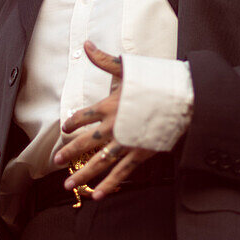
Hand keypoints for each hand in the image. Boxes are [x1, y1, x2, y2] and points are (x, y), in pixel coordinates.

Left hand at [54, 40, 156, 198]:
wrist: (182, 98)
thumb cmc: (155, 82)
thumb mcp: (128, 69)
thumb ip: (104, 61)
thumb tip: (86, 44)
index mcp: (108, 105)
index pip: (82, 116)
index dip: (71, 123)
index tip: (65, 129)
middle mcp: (113, 126)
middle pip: (85, 143)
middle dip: (69, 153)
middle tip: (56, 161)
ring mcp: (126, 142)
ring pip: (99, 162)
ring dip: (83, 174)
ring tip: (68, 184)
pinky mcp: (140, 153)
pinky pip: (121, 172)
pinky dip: (109, 184)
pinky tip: (97, 194)